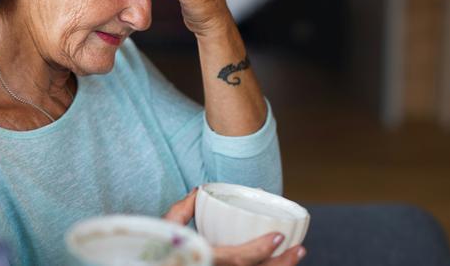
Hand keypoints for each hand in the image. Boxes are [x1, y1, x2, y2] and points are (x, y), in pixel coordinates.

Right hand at [163, 190, 305, 265]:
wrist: (150, 263)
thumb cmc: (157, 248)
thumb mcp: (164, 228)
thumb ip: (181, 210)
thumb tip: (200, 190)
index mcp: (204, 258)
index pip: (238, 260)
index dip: (260, 250)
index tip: (278, 236)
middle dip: (281, 264)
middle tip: (299, 248)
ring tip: (295, 254)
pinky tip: (277, 261)